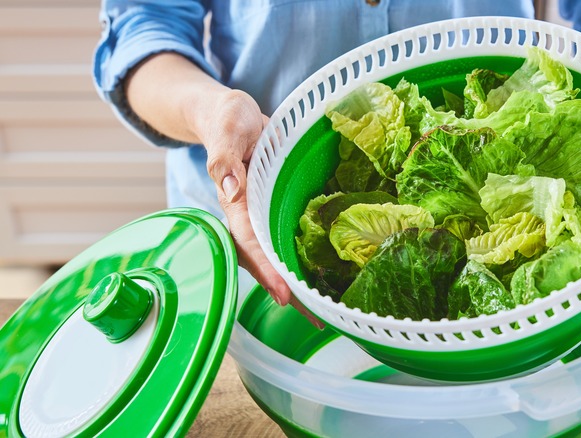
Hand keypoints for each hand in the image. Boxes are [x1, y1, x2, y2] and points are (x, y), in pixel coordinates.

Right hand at [200, 89, 322, 326]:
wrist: (231, 113)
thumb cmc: (227, 118)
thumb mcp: (227, 127)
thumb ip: (225, 157)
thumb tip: (231, 190)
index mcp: (234, 201)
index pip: (251, 241)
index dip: (268, 269)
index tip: (286, 295)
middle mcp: (247, 214)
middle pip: (264, 260)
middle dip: (287, 290)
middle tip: (315, 318)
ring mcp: (261, 214)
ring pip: (276, 254)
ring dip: (296, 282)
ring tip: (322, 311)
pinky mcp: (274, 208)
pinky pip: (286, 237)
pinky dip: (301, 258)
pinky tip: (322, 274)